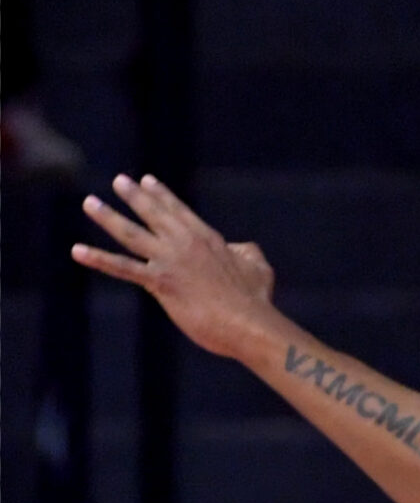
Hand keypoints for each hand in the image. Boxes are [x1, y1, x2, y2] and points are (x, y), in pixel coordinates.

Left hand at [72, 174, 283, 360]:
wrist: (248, 322)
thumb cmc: (256, 299)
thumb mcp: (258, 267)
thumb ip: (248, 252)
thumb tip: (242, 246)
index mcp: (208, 239)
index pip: (179, 211)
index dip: (162, 194)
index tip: (147, 179)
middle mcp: (185, 243)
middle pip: (154, 214)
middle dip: (134, 196)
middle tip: (118, 180)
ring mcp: (170, 261)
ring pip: (131, 234)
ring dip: (107, 217)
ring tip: (89, 203)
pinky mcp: (160, 282)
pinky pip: (123, 268)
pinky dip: (98, 259)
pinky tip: (77, 250)